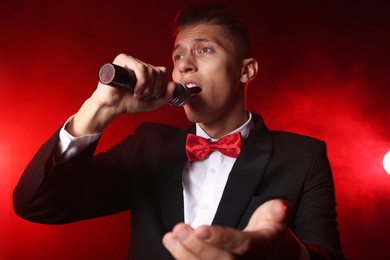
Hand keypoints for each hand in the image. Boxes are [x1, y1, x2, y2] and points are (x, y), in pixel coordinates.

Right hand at [67, 54, 175, 135]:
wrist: (112, 106)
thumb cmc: (128, 103)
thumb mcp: (153, 103)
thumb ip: (166, 96)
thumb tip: (173, 84)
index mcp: (146, 72)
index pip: (162, 72)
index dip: (161, 86)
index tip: (152, 96)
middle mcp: (140, 65)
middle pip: (158, 72)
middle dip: (154, 89)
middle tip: (143, 97)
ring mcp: (132, 61)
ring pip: (150, 70)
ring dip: (147, 87)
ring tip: (138, 95)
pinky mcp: (123, 60)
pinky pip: (141, 68)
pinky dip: (142, 82)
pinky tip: (136, 91)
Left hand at [162, 199, 301, 258]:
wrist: (270, 253)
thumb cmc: (268, 230)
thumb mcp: (277, 218)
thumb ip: (278, 211)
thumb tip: (280, 207)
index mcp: (261, 246)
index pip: (240, 244)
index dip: (220, 238)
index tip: (200, 229)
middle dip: (197, 247)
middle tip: (179, 231)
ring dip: (185, 254)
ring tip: (171, 237)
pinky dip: (184, 258)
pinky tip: (172, 245)